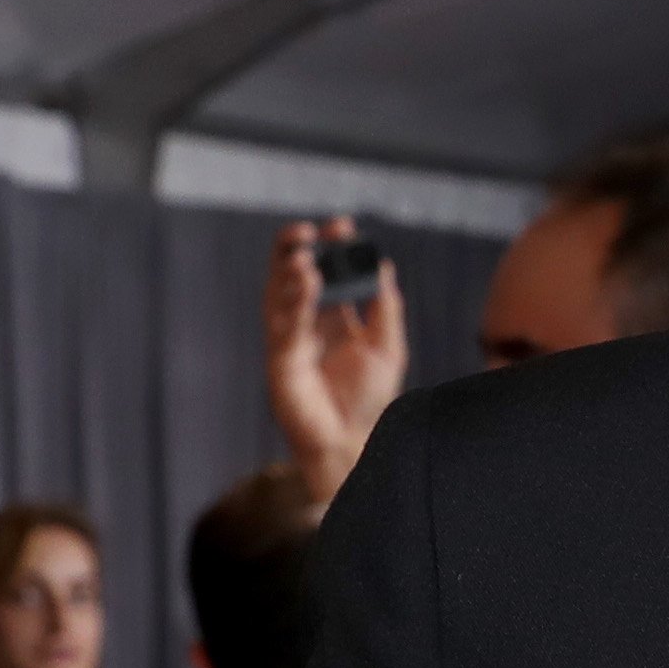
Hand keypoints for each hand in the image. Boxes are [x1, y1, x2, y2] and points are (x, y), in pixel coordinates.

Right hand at [267, 218, 407, 507]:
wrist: (354, 442)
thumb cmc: (369, 398)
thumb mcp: (388, 346)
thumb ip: (385, 307)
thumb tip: (384, 264)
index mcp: (332, 316)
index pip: (325, 271)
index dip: (330, 248)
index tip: (342, 226)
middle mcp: (306, 324)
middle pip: (291, 276)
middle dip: (295, 250)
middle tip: (308, 230)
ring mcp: (290, 341)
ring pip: (280, 297)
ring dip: (291, 274)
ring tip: (305, 253)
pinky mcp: (281, 363)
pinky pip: (284, 327)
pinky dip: (295, 303)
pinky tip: (307, 283)